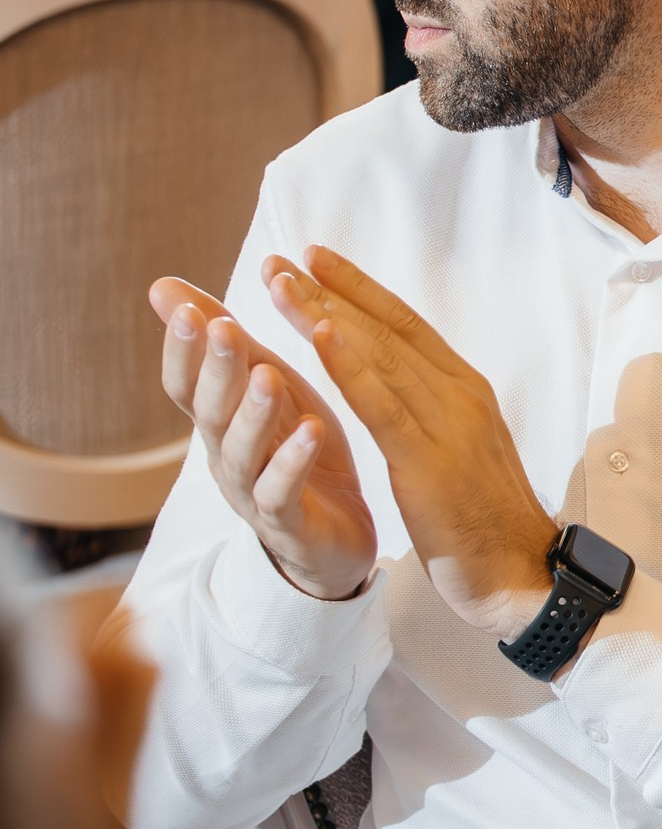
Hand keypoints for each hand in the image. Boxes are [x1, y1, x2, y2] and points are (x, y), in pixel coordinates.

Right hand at [151, 276, 377, 599]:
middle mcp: (225, 457)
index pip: (186, 384)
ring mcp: (252, 493)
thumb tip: (161, 286)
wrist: (333, 543)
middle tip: (224, 327)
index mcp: (218, 423)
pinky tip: (311, 430)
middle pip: (209, 412)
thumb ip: (226, 344)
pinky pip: (282, 492)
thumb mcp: (265, 386)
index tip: (182, 306)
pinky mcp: (289, 524)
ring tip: (269, 375)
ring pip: (242, 453)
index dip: (182, 349)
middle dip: (215, 369)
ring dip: (253, 413)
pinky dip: (292, 462)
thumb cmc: (295, 452)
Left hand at [264, 247, 558, 642]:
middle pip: (388, 331)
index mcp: (467, 391)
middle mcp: (461, 395)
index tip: (315, 260)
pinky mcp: (430, 462)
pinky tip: (319, 334)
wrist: (524, 575)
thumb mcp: (464, 451)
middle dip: (330, 291)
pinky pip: (382, 405)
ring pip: (380, 356)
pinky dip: (349, 365)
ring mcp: (449, 425)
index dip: (360, 290)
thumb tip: (407, 386)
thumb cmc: (489, 521)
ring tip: (279, 283)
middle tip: (278, 260)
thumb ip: (437, 412)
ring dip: (325, 314)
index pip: (407, 327)